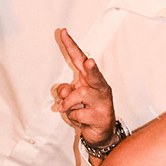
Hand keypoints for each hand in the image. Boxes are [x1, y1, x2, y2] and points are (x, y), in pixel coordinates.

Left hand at [52, 27, 117, 145]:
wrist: (101, 133)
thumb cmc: (87, 110)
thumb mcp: (71, 99)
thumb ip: (65, 91)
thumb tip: (63, 91)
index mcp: (90, 79)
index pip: (79, 59)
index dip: (71, 46)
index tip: (62, 32)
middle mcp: (99, 86)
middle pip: (93, 74)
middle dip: (91, 68)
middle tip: (89, 62)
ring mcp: (102, 101)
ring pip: (79, 95)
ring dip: (68, 104)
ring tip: (72, 110)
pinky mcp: (101, 115)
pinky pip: (78, 113)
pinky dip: (74, 117)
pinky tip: (82, 119)